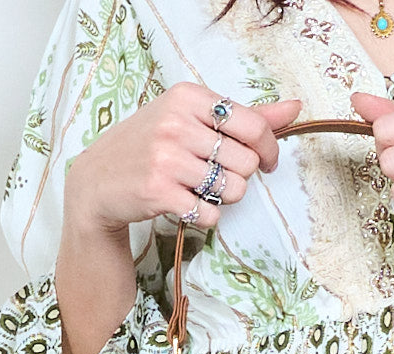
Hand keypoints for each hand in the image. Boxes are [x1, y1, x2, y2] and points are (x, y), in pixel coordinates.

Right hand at [63, 83, 302, 237]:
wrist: (97, 182)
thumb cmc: (149, 147)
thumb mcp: (191, 119)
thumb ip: (245, 117)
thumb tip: (296, 108)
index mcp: (188, 97)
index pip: (253, 126)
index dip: (269, 150)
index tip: (266, 162)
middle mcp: (176, 124)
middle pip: (246, 163)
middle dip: (239, 177)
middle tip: (215, 177)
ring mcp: (166, 158)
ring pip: (233, 190)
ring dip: (224, 199)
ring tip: (199, 190)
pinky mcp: (159, 192)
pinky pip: (210, 214)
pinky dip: (206, 217)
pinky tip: (187, 206)